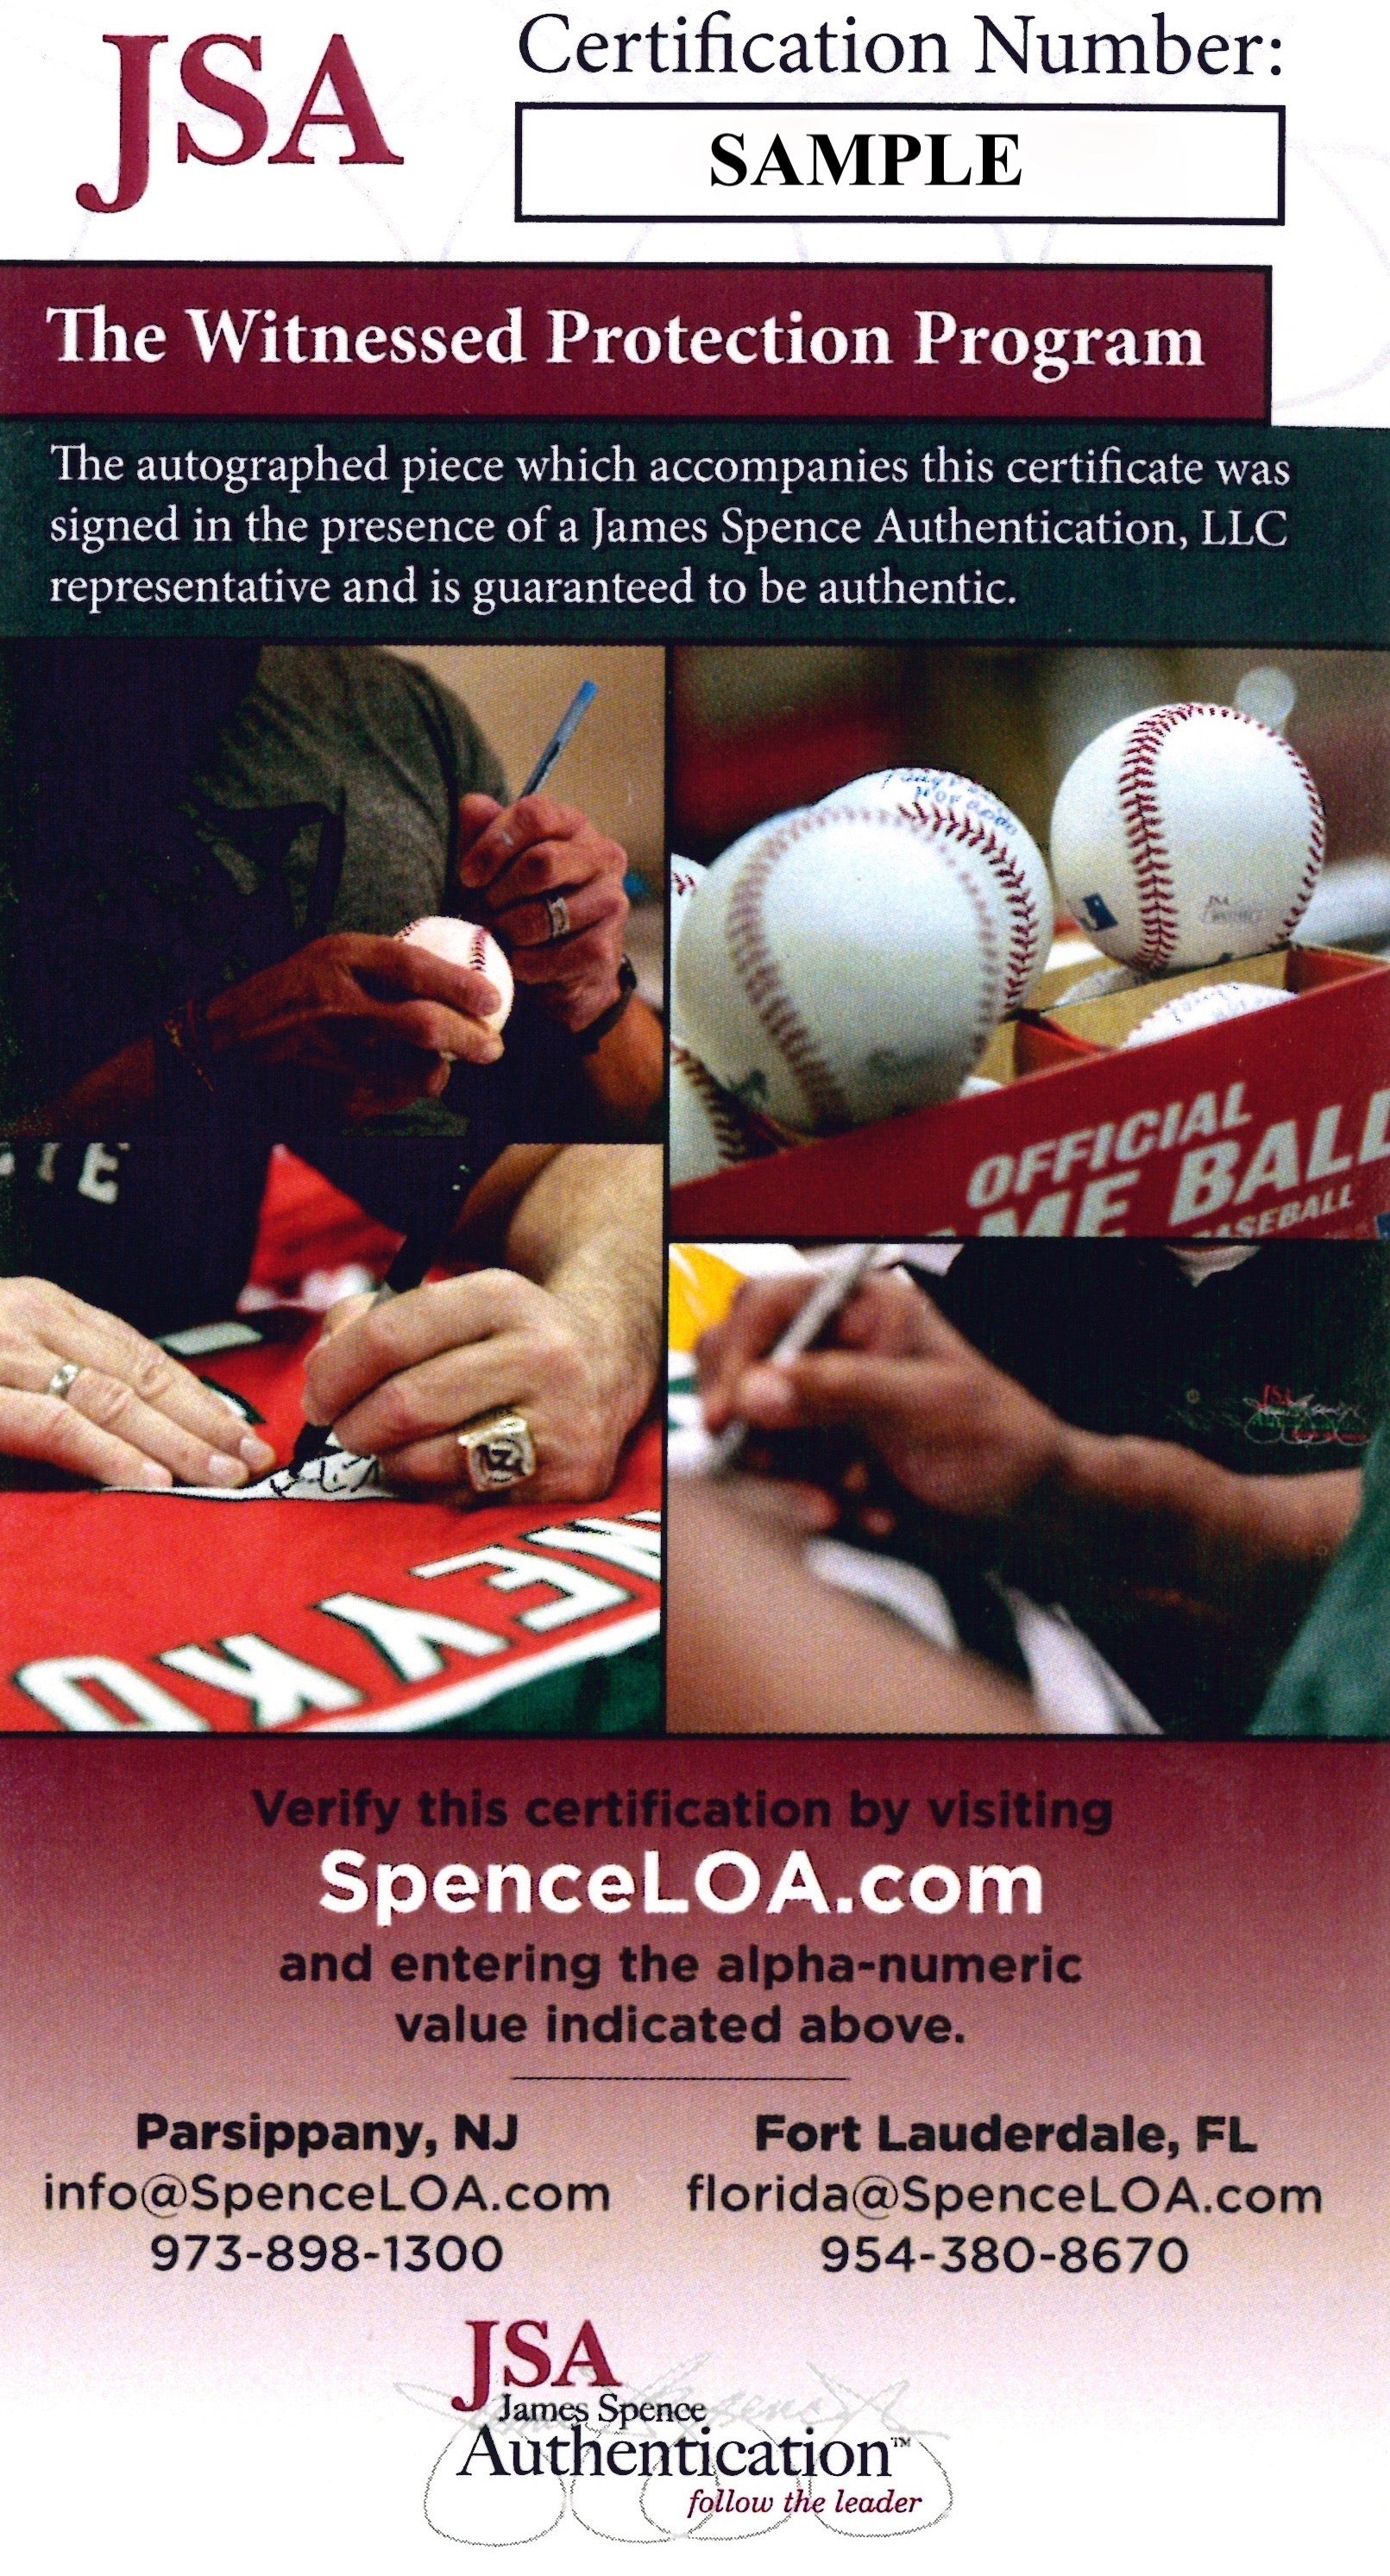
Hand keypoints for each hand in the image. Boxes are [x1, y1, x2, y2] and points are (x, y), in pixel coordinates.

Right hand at [0, 1278, 276, 1487]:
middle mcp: (35, 1321)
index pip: (141, 1356)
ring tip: (225, 1476)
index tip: (243, 1432)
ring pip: (112, 1400)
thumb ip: (58, 1373)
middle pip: (139, 1375)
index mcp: (47, 1309)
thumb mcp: (5, 1353)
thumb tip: (138, 1424)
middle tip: (255, 1459)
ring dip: (177, 1443)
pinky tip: (154, 1482)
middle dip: (205, 1422)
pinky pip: (58, 1427)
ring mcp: (7, 1354)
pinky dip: (112, 1454)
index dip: (198, 1398)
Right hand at [204, 933, 505, 1121]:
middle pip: (425, 1025)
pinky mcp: (332, 1096)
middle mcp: (338, 1005)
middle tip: (493, 1047)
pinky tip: (405, 1080)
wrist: (222, 1046)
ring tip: (446, 1064)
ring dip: (442, 1070)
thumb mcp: (326, 958)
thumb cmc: (287, 995)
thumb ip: (381, 966)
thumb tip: (452, 977)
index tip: (494, 1000)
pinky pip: (395, 1098)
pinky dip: (411, 1090)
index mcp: (337, 959)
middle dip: (471, 1038)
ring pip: (417, 1071)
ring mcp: (335, 1055)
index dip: (461, 985)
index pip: (413, 968)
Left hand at [302, 1270, 634, 1501]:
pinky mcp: (571, 1480)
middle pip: (404, 1404)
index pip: (388, 1336)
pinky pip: (464, 1501)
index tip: (316, 1396)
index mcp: (504, 1298)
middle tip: (344, 1429)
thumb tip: (320, 1373)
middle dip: (353, 1425)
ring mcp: (561, 1422)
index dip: (334, 1373)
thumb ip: (369, 1321)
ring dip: (390, 1462)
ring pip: (428, 1461)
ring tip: (395, 1447)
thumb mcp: (450, 1304)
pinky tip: (443, 1465)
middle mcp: (542, 1356)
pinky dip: (434, 1489)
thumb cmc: (499, 1338)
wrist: (607, 1363)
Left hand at [456, 793, 628, 1034]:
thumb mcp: (493, 864)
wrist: (555, 970)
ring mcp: (612, 901)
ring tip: (496, 938)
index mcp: (573, 825)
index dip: (494, 844)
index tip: (468, 876)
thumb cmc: (518, 903)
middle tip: (480, 913)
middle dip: (499, 894)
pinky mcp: (606, 948)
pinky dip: (523, 963)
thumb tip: (473, 807)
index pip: (535, 814)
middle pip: (542, 863)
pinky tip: (516, 962)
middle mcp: (603, 856)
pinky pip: (552, 956)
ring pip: (543, 915)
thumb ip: (481, 832)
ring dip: (507, 932)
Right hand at [698, 1269, 1068, 1524]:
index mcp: (859, 1308)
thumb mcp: (925, 1406)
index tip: (729, 1412)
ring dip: (780, 1472)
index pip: (765, 1306)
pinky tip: (862, 1510)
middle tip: (758, 1459)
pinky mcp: (817, 1453)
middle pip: (738, 1361)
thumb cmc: (999, 1439)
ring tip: (836, 1502)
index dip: (736, 1354)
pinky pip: (775, 1473)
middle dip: (745, 1418)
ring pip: (749, 1426)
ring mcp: (819, 1403)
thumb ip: (839, 1391)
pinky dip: (804, 1499)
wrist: (1027, 1508)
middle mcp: (830, 1348)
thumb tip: (754, 1388)